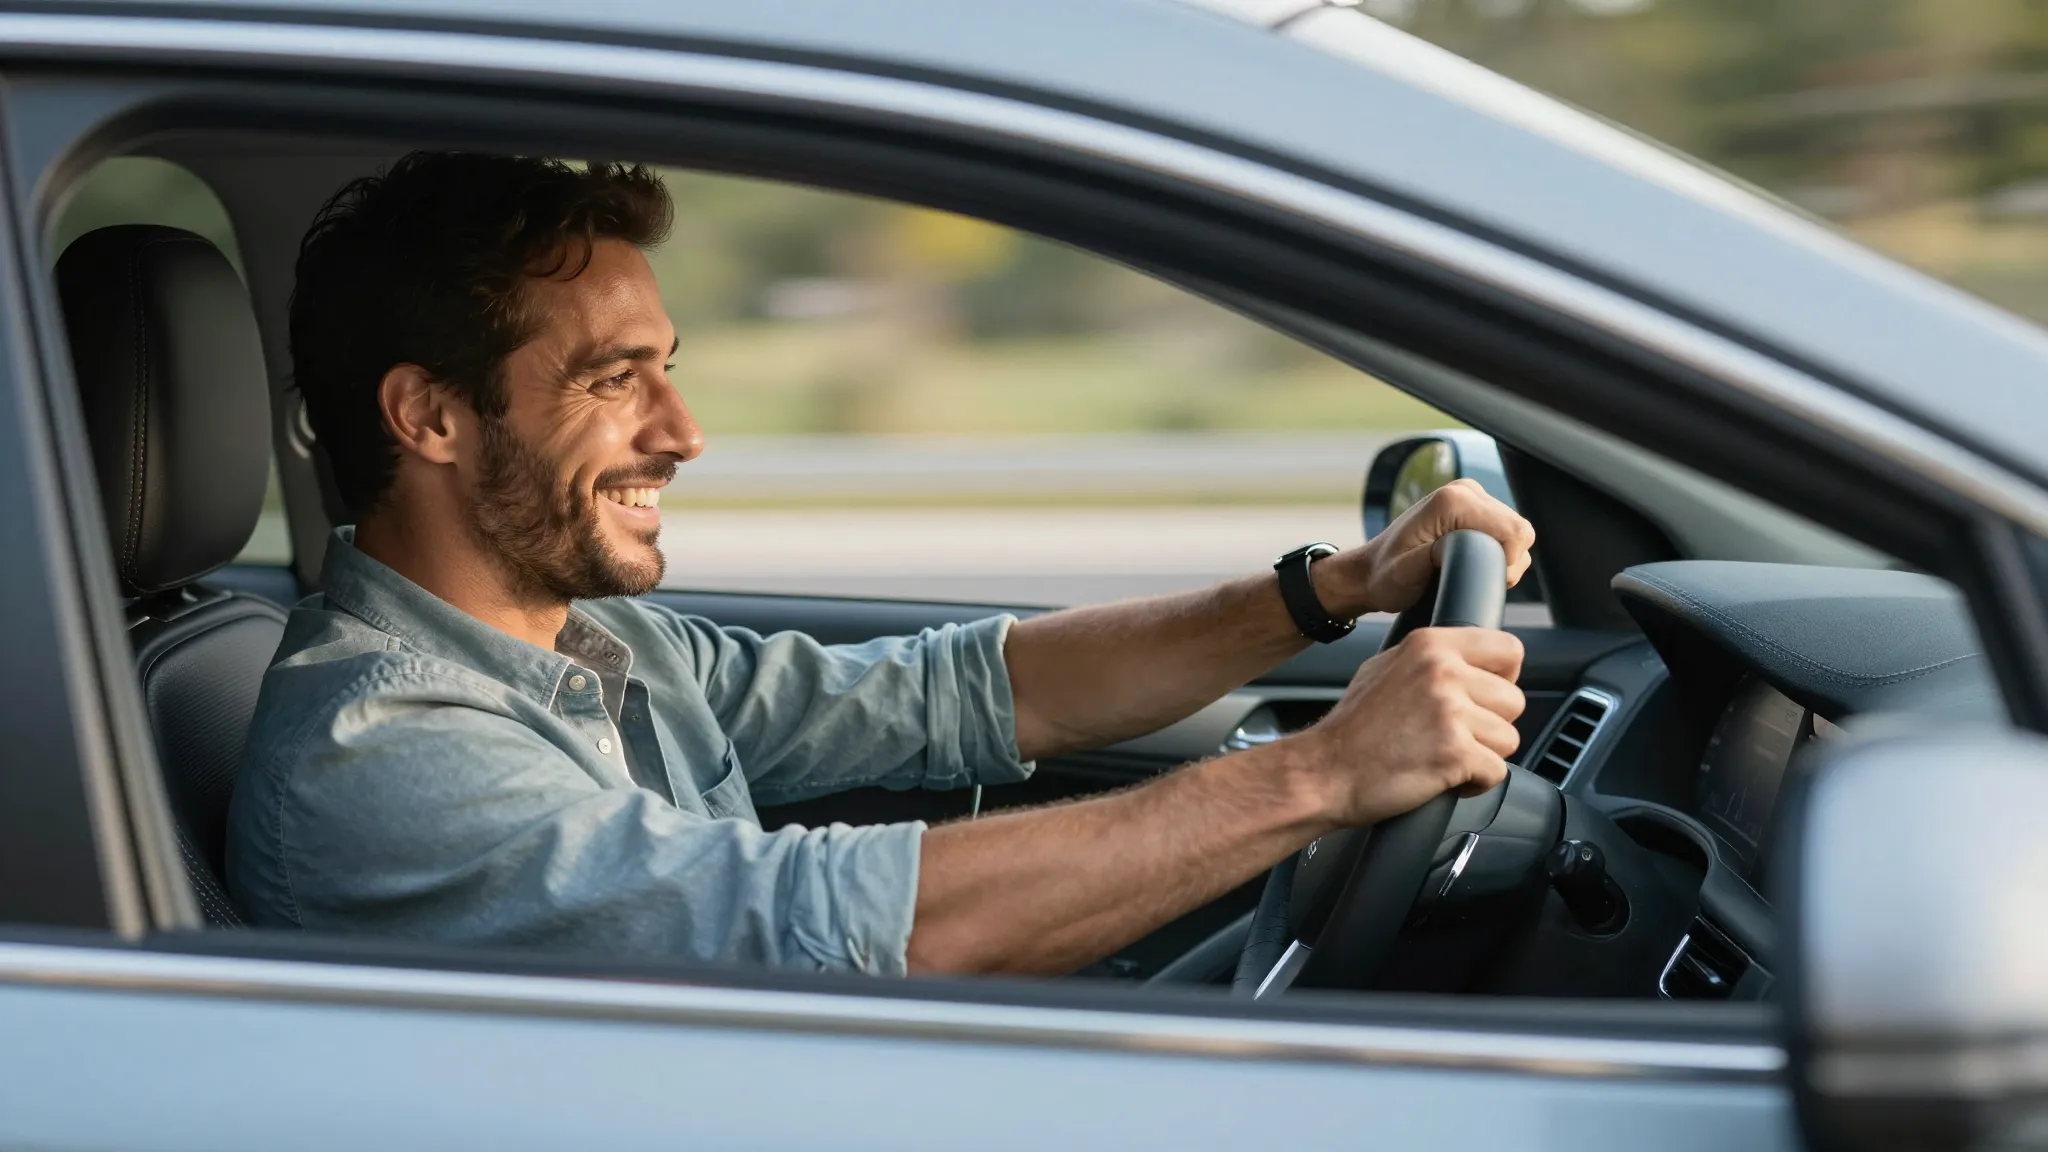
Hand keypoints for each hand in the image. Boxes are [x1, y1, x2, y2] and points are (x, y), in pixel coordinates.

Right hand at [1285, 627, 1524, 827]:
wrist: (1323, 772)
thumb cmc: (1352, 730)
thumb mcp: (1385, 669)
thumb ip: (1429, 660)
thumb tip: (1469, 663)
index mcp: (1430, 645)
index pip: (1509, 649)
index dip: (1502, 679)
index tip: (1481, 699)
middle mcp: (1442, 671)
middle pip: (1514, 700)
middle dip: (1490, 726)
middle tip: (1452, 736)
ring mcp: (1450, 711)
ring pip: (1510, 739)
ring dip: (1483, 756)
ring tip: (1443, 757)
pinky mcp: (1455, 752)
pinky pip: (1498, 772)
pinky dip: (1475, 784)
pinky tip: (1442, 778)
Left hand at [1313, 479, 1534, 617]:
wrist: (1371, 572)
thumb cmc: (1385, 576)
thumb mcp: (1407, 572)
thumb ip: (1440, 555)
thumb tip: (1471, 547)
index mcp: (1453, 500)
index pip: (1513, 530)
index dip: (1506, 562)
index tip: (1477, 577)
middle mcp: (1466, 490)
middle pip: (1519, 530)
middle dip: (1505, 562)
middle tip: (1470, 577)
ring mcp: (1472, 496)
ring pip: (1516, 533)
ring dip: (1501, 558)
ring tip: (1466, 570)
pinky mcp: (1476, 507)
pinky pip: (1506, 532)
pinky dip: (1497, 552)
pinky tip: (1470, 562)